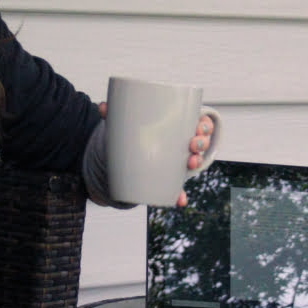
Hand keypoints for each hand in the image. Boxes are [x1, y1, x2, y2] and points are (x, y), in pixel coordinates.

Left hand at [98, 104, 214, 208]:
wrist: (123, 158)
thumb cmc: (132, 134)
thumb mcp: (125, 122)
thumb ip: (115, 113)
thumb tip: (102, 107)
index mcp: (179, 127)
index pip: (200, 123)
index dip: (205, 125)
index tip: (199, 126)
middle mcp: (182, 144)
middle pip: (201, 142)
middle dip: (202, 142)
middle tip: (192, 144)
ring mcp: (177, 163)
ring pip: (194, 162)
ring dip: (196, 163)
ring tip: (190, 164)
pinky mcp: (168, 180)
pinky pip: (178, 189)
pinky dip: (179, 195)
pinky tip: (180, 200)